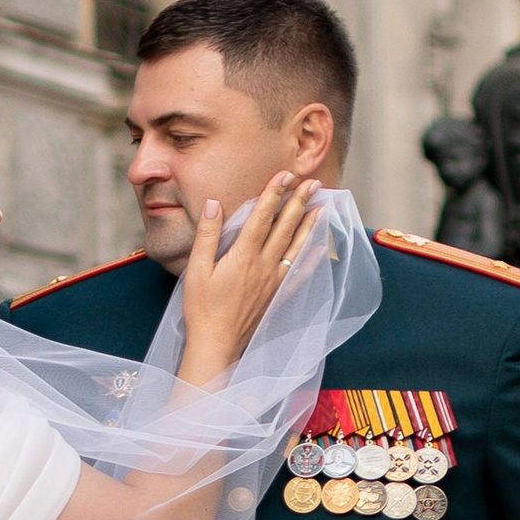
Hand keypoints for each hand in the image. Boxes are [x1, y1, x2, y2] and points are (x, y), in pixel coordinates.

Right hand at [177, 173, 323, 384]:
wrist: (217, 345)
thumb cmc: (202, 309)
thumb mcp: (197, 269)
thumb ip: (208, 235)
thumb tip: (213, 204)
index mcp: (243, 255)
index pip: (262, 216)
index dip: (274, 192)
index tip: (285, 174)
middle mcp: (264, 265)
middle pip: (285, 226)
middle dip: (299, 201)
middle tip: (312, 182)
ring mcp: (274, 281)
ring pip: (296, 246)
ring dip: (309, 224)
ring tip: (321, 205)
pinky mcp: (277, 295)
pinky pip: (299, 273)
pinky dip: (312, 258)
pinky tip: (322, 248)